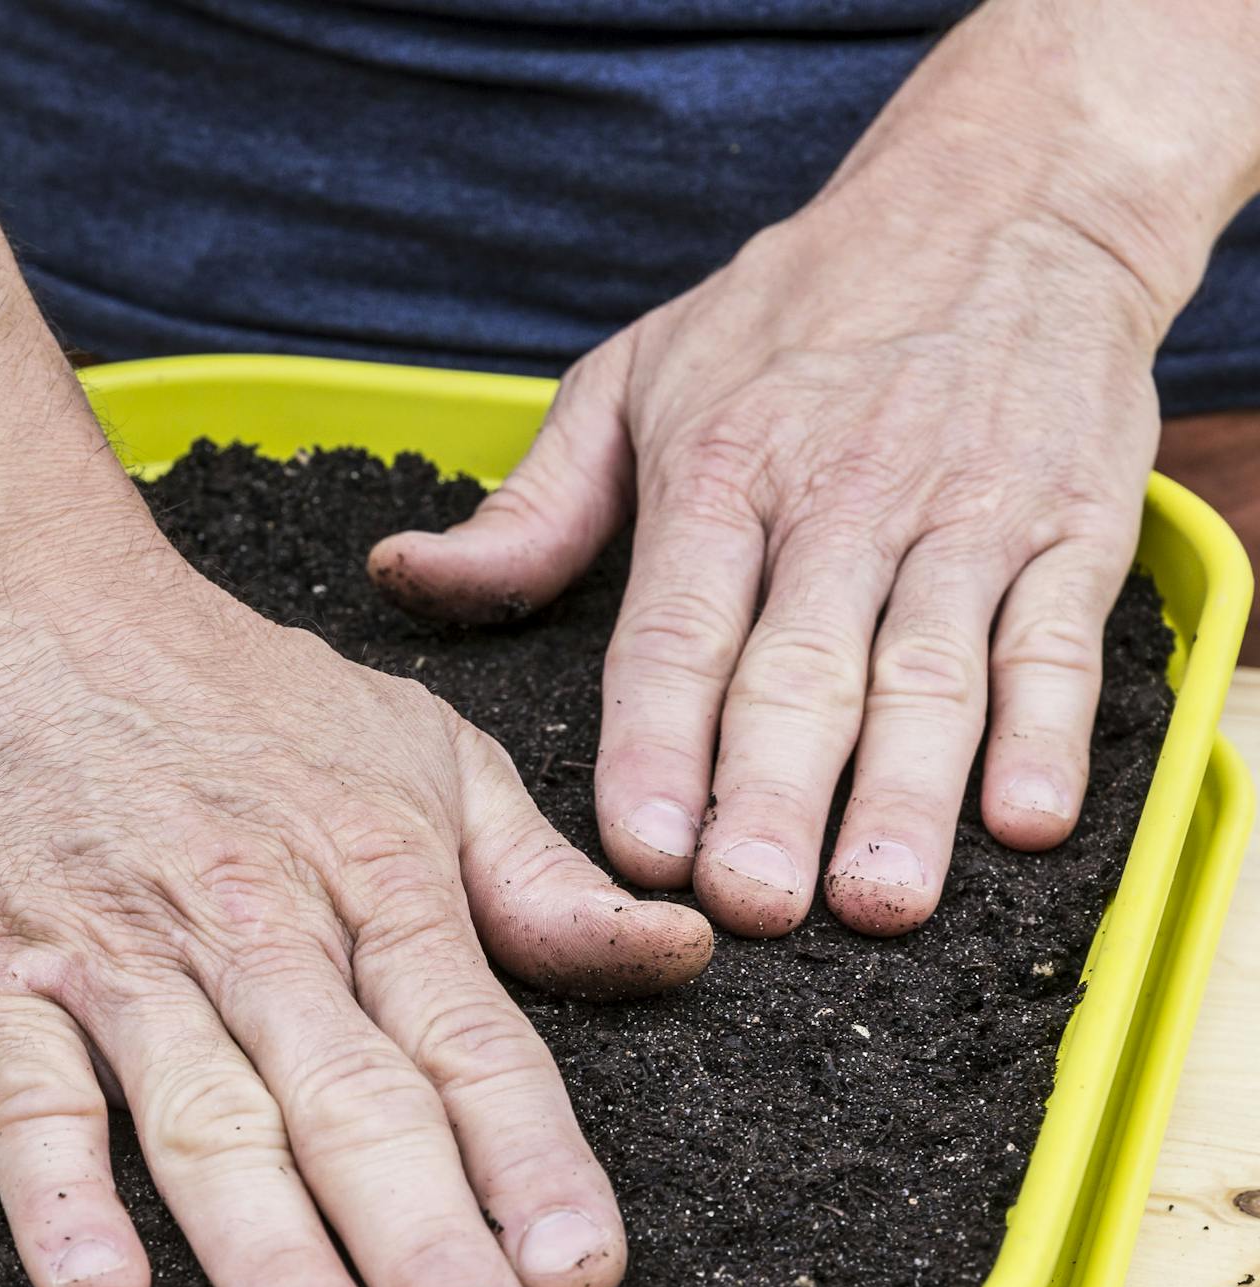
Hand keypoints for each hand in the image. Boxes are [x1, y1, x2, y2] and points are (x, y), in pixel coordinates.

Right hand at [0, 538, 710, 1286]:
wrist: (9, 594)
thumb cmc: (224, 689)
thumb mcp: (416, 750)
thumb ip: (536, 875)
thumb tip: (676, 951)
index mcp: (377, 878)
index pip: (473, 1045)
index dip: (533, 1164)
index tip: (583, 1275)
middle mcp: (259, 930)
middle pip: (355, 1105)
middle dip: (430, 1245)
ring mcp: (119, 957)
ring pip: (207, 1116)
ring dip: (273, 1248)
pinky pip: (26, 1093)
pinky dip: (56, 1189)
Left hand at [370, 82, 1182, 937]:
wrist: (1006, 194)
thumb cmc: (798, 309)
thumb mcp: (635, 377)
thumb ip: (532, 508)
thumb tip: (406, 574)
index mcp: (717, 474)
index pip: (676, 634)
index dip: (657, 745)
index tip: (641, 849)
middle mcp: (837, 503)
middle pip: (797, 673)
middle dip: (770, 796)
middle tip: (750, 902)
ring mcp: (961, 517)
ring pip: (926, 672)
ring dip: (904, 793)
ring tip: (878, 899)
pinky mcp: (1070, 526)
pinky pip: (1058, 641)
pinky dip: (1049, 733)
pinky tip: (1026, 822)